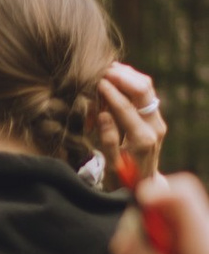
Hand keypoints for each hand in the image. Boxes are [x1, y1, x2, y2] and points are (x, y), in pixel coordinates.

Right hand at [92, 62, 167, 179]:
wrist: (145, 184)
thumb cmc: (123, 179)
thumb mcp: (111, 165)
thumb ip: (107, 139)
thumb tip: (103, 114)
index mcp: (142, 140)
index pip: (126, 107)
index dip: (109, 92)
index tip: (95, 80)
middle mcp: (155, 126)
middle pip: (143, 89)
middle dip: (122, 76)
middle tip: (102, 70)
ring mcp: (158, 120)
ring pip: (146, 86)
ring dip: (127, 75)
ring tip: (108, 71)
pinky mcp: (155, 116)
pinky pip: (145, 92)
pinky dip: (130, 82)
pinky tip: (116, 78)